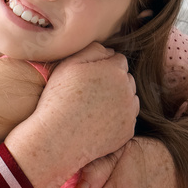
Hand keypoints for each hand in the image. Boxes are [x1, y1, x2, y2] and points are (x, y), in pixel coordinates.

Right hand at [5, 43, 137, 187]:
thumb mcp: (69, 64)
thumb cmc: (59, 98)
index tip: (89, 76)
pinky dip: (116, 119)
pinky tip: (98, 122)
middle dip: (113, 82)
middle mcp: (128, 90)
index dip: (103, 66)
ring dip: (117, 99)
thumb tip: (109, 50)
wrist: (57, 137)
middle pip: (126, 79)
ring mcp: (130, 112)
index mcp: (115, 70)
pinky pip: (126, 119)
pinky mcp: (127, 131)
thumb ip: (92, 50)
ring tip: (93, 107)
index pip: (118, 60)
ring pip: (128, 99)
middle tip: (90, 92)